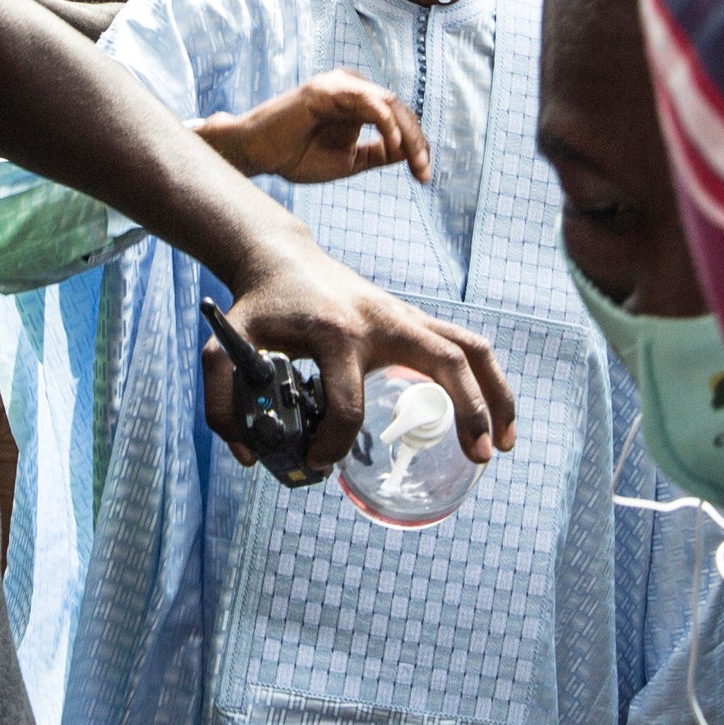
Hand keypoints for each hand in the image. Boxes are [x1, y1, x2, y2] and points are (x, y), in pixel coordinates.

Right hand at [202, 69, 427, 185]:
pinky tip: (393, 145)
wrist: (257, 154)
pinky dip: (384, 122)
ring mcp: (340, 86)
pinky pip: (366, 102)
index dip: (417, 146)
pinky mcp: (326, 90)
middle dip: (417, 142)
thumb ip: (379, 153)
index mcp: (359, 103)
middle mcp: (353, 88)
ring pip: (388, 104)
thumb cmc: (297, 156)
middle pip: (400, 109)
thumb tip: (411, 152)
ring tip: (414, 162)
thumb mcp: (350, 160)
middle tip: (424, 173)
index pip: (399, 119)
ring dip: (407, 134)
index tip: (424, 176)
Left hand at [206, 234, 511, 477]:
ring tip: (501, 445)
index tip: (317, 462)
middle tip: (477, 458)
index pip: (347, 405)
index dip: (332, 445)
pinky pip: (465, 346)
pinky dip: (487, 380)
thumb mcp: (225, 348)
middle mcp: (382, 321)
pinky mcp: (414, 321)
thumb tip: (250, 456)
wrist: (283, 261)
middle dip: (466, 411)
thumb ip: (222, 404)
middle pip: (443, 363)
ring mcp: (405, 317)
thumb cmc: (259, 308)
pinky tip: (493, 420)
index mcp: (336, 332)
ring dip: (495, 395)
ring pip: (469, 348)